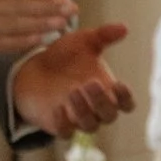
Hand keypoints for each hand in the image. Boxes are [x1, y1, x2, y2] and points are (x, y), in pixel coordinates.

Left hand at [11, 20, 133, 135]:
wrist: (34, 68)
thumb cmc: (65, 56)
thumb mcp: (84, 42)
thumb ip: (104, 36)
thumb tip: (123, 28)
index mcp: (108, 91)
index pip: (126, 104)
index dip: (125, 98)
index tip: (118, 85)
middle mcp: (96, 108)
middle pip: (109, 115)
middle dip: (102, 101)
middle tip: (90, 83)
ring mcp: (78, 118)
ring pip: (89, 125)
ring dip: (83, 111)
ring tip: (73, 91)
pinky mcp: (59, 125)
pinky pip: (66, 133)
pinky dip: (64, 123)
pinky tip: (58, 107)